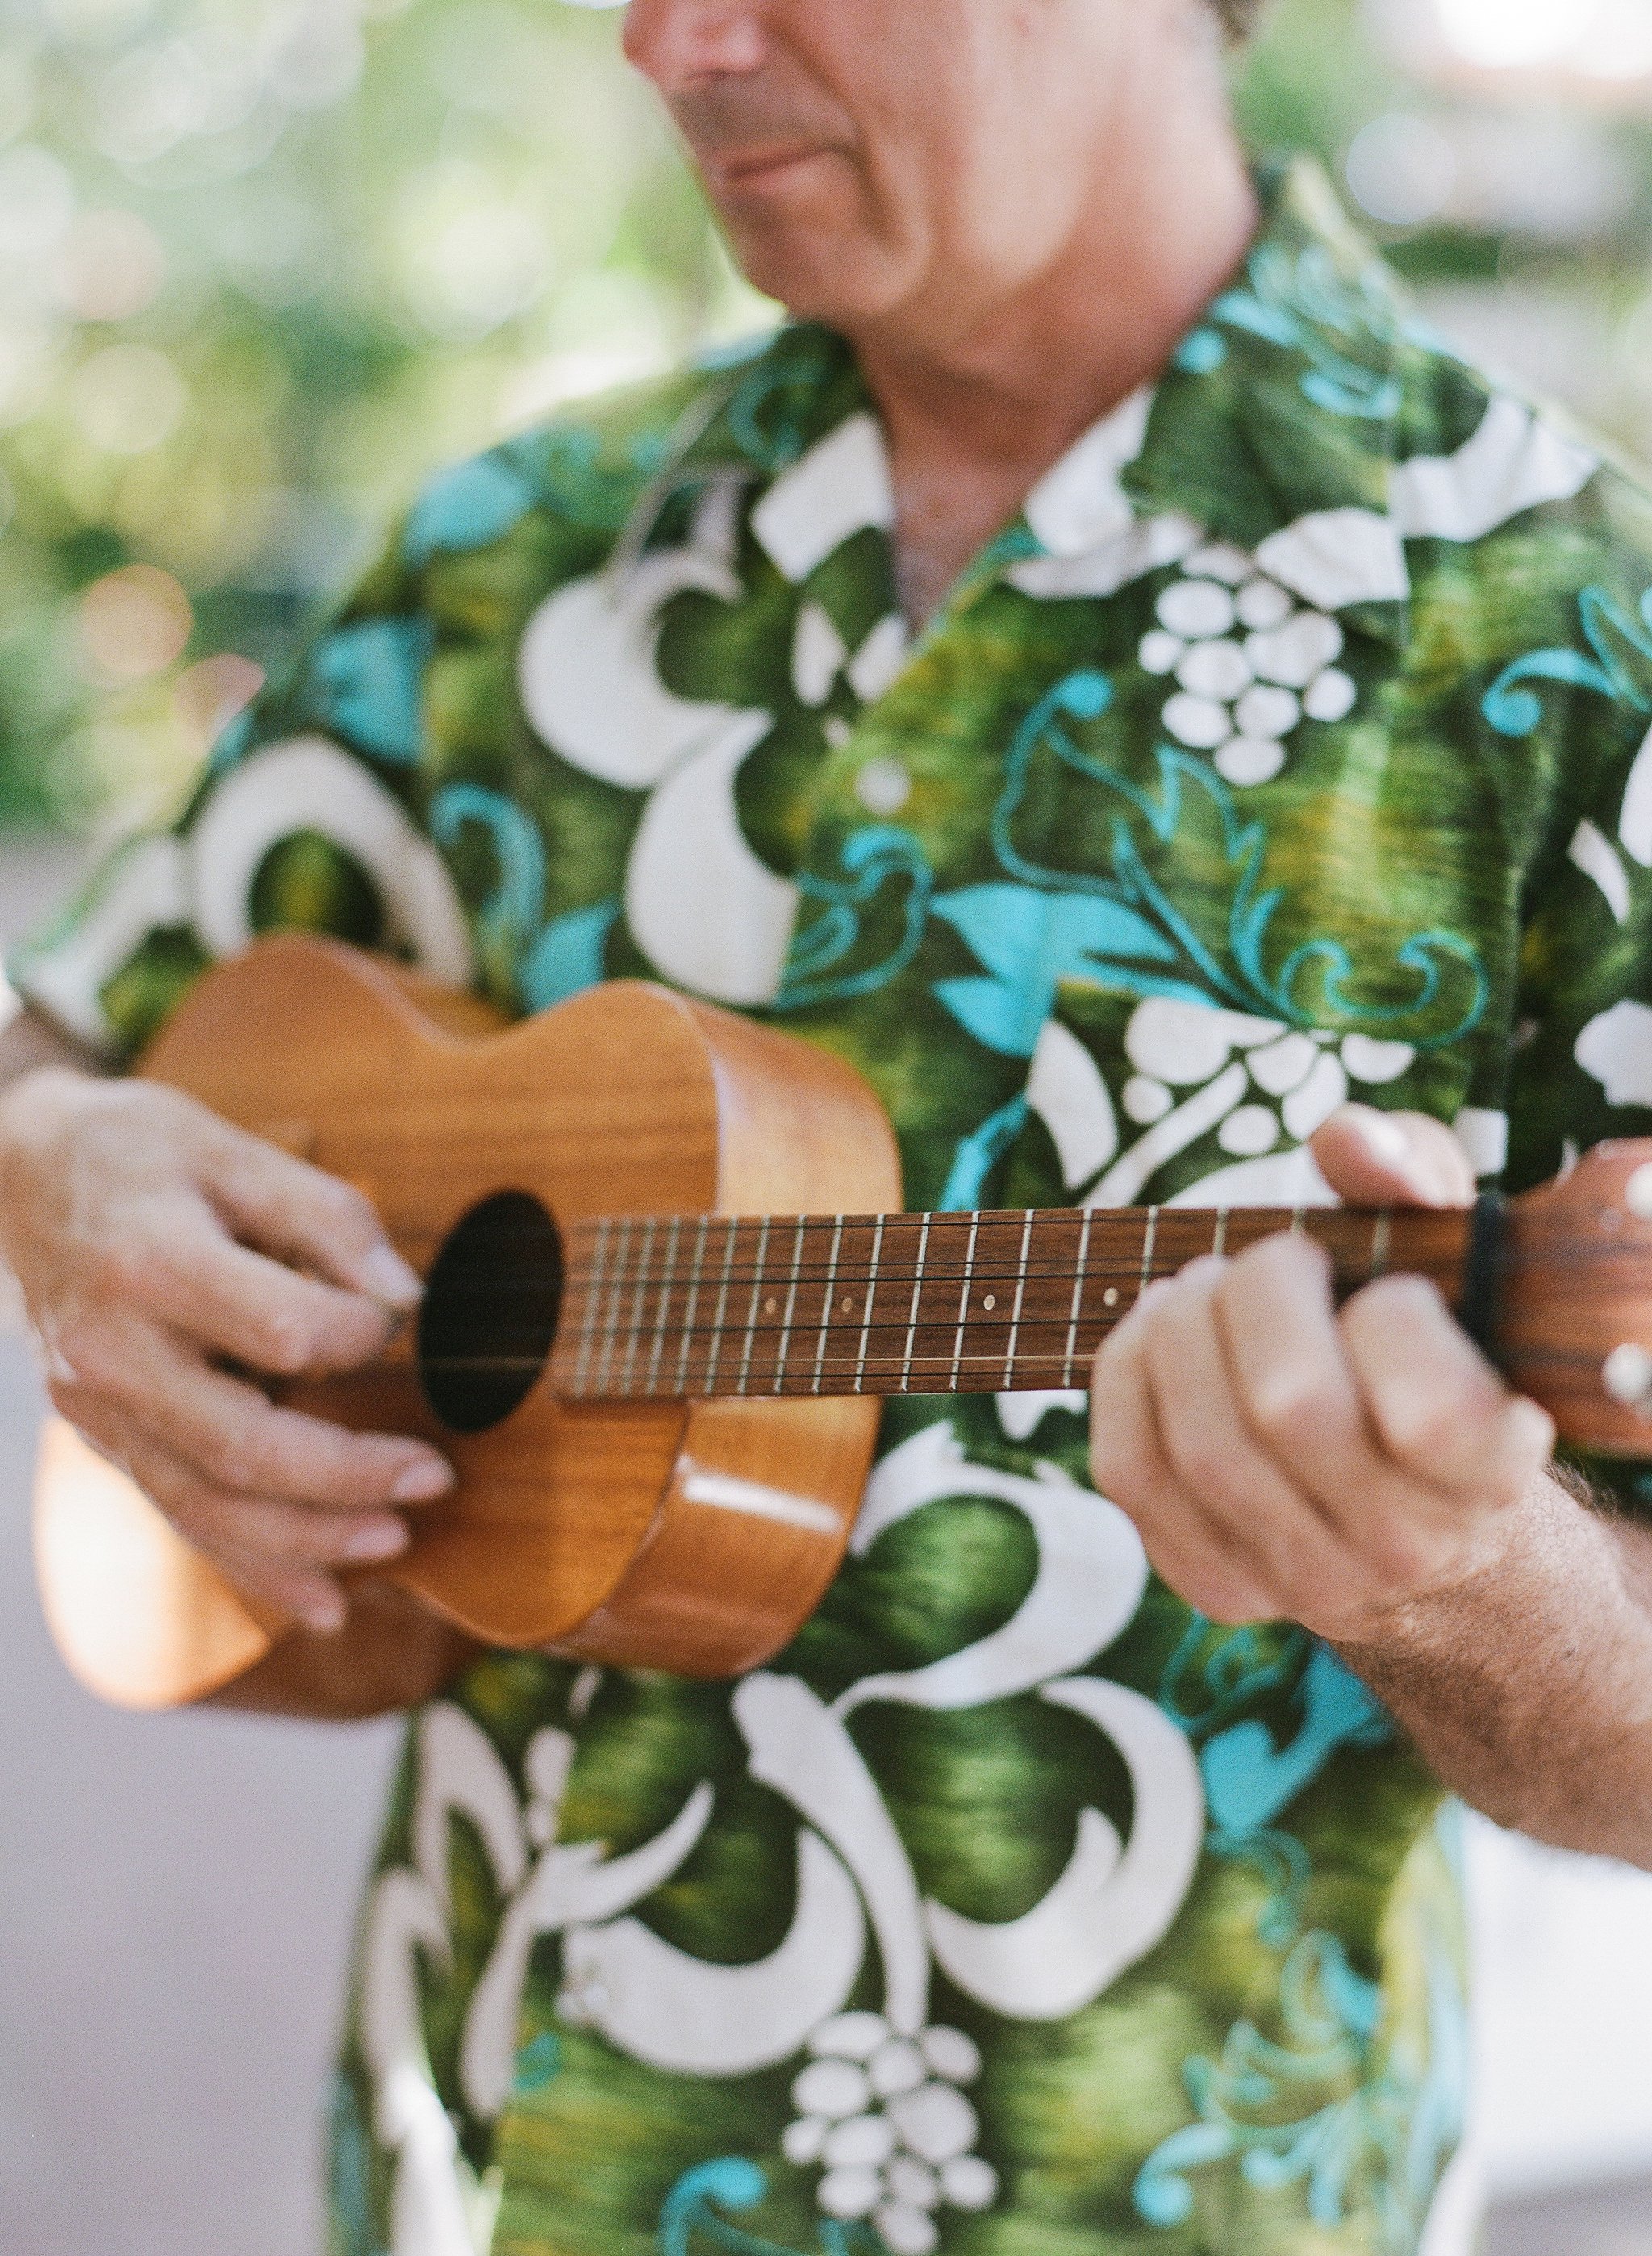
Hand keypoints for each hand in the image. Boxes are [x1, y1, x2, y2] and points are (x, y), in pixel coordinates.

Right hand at [0, 1068, 453, 1634]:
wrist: (14, 1176)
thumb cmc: (139, 1154)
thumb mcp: (230, 1148)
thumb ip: (324, 1215)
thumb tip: (405, 1296)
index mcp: (151, 1264)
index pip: (279, 1330)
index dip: (359, 1335)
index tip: (392, 1318)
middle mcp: (113, 1351)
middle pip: (240, 1445)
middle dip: (347, 1476)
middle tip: (435, 1478)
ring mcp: (98, 1406)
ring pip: (207, 1504)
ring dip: (309, 1540)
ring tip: (395, 1543)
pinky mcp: (103, 1437)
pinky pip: (181, 1516)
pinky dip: (254, 1567)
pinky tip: (324, 1600)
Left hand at [1087, 1104, 1556, 1640]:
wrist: (1412, 1503)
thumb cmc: (1431, 1347)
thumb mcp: (1450, 1254)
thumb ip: (1415, 1175)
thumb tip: (1345, 1138)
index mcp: (1491, 1476)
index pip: (1432, 1413)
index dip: (1395, 1320)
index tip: (1395, 1291)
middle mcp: (1403, 1547)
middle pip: (1291, 1409)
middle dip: (1262, 1294)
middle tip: (1278, 1260)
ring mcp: (1303, 1577)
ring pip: (1203, 1443)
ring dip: (1184, 1327)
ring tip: (1210, 1286)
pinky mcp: (1214, 1581)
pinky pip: (1132, 1470)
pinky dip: (1126, 1375)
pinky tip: (1159, 1331)